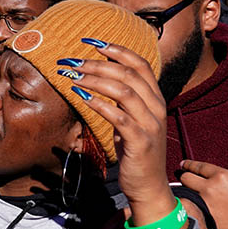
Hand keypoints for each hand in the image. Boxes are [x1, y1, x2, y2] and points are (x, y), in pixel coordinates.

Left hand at [67, 41, 179, 228]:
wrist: (148, 186)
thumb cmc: (135, 153)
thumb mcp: (130, 122)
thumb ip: (122, 103)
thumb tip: (96, 84)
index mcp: (155, 98)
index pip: (140, 64)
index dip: (117, 50)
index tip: (93, 42)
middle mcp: (156, 106)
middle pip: (128, 73)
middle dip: (97, 63)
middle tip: (72, 62)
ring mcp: (150, 123)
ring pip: (123, 91)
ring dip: (94, 80)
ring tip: (72, 78)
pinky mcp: (140, 141)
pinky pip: (119, 117)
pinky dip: (99, 105)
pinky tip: (82, 98)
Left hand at [180, 160, 227, 228]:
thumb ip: (218, 178)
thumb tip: (200, 176)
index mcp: (222, 176)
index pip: (198, 166)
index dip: (188, 165)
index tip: (183, 165)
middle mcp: (210, 187)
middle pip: (185, 178)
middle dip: (185, 178)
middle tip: (186, 181)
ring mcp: (204, 202)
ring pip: (184, 193)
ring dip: (186, 193)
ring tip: (192, 195)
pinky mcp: (202, 215)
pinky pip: (189, 207)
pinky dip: (190, 206)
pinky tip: (193, 207)